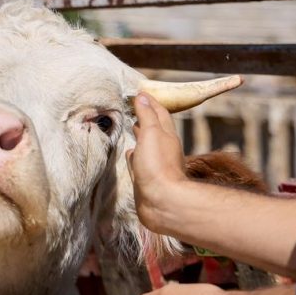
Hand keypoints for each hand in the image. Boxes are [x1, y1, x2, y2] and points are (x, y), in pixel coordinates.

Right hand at [127, 94, 191, 235]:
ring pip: (147, 144)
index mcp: (166, 135)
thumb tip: (142, 96)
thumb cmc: (158, 165)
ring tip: (130, 126)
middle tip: (133, 107)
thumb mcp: (151, 133)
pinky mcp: (147, 178)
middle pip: (155, 127)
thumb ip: (146, 115)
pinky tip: (129, 154)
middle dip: (145, 116)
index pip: (159, 112)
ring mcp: (156, 163)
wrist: (163, 201)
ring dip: (139, 135)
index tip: (139, 93)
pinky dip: (134, 155)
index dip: (150, 102)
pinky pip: (140, 162)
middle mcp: (163, 148)